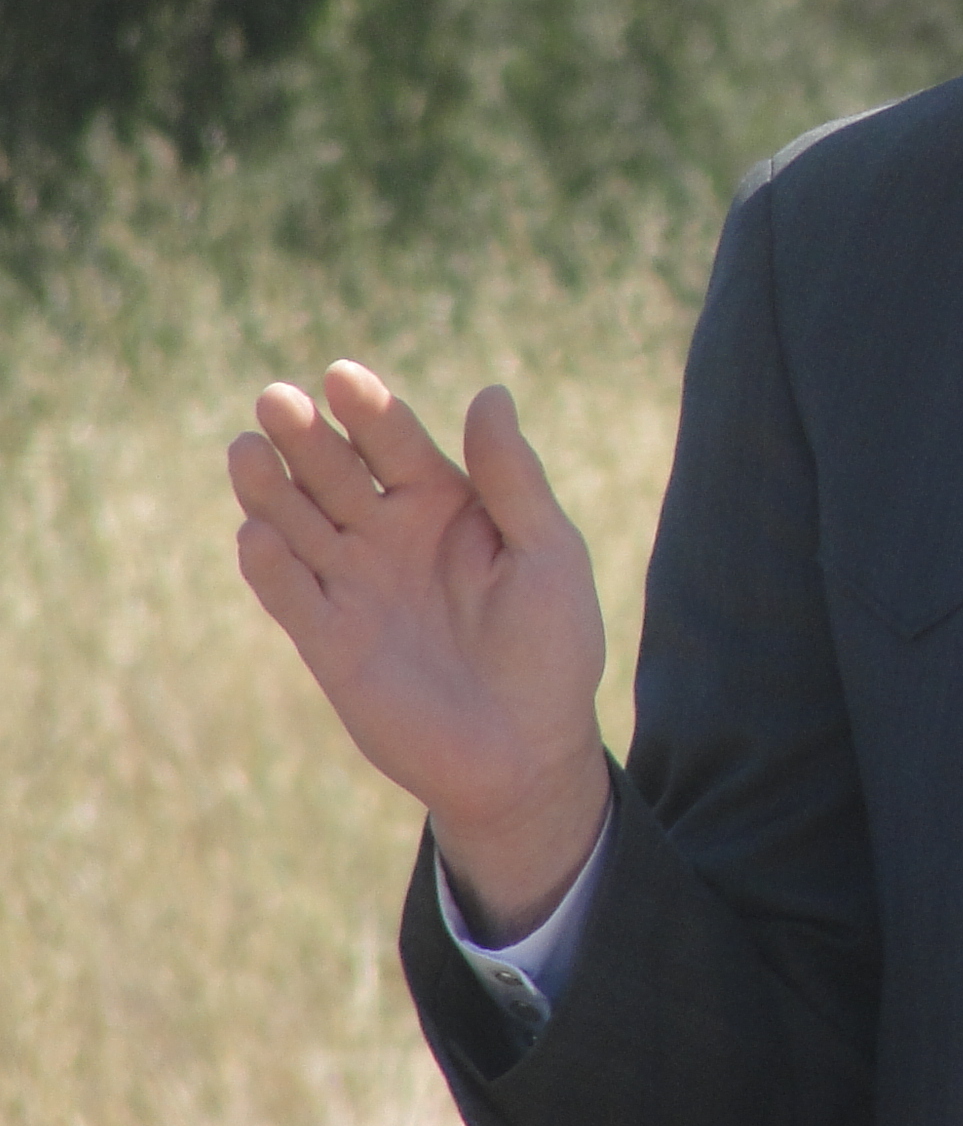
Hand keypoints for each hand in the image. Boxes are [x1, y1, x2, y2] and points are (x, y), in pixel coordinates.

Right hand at [229, 360, 610, 940]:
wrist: (526, 750)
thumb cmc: (552, 646)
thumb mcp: (547, 551)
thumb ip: (512, 478)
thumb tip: (490, 392)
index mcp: (446, 505)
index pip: (397, 442)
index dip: (369, 409)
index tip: (341, 375)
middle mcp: (391, 536)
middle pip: (337, 472)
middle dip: (306, 436)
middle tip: (275, 398)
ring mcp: (355, 586)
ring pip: (298, 523)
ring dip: (269, 488)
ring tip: (246, 449)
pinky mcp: (328, 642)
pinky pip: (288, 595)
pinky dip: (269, 566)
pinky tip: (257, 534)